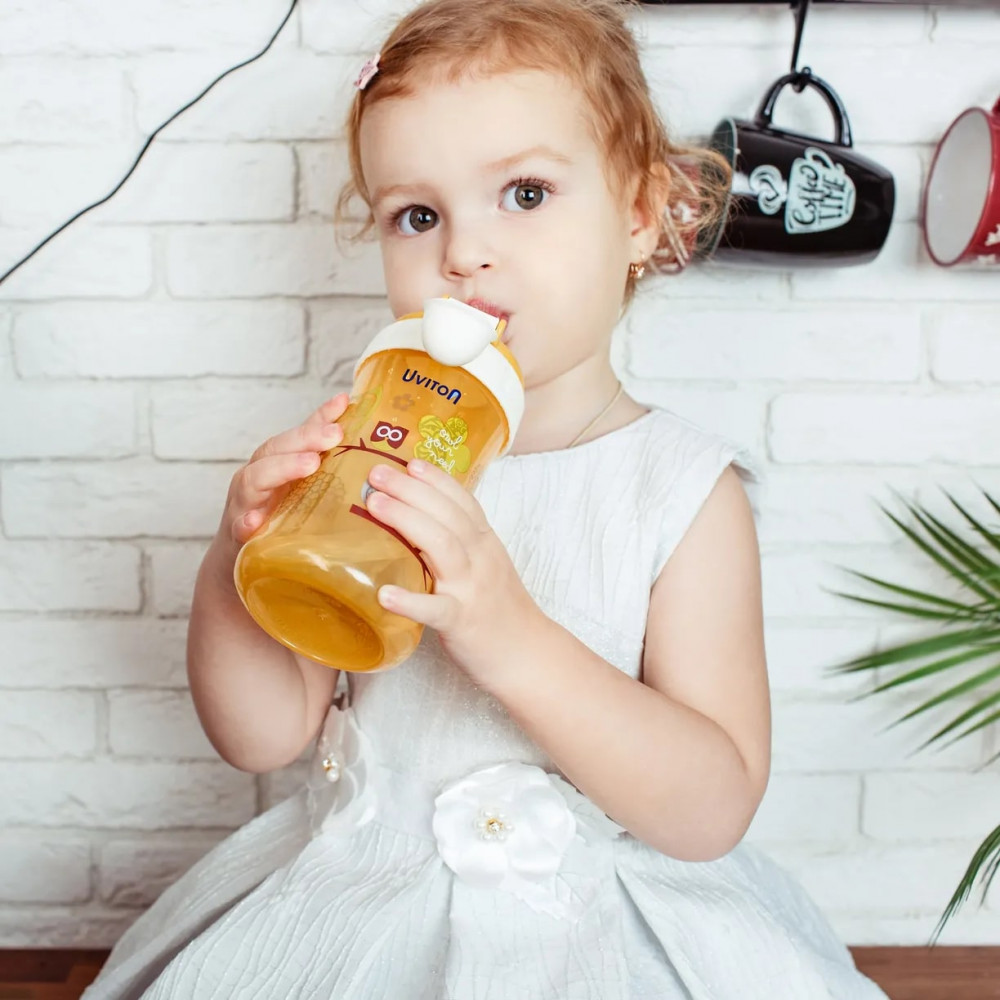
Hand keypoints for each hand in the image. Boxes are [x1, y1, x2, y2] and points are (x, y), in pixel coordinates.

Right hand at [218, 393, 348, 553]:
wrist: (240, 560)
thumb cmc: (274, 515)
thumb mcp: (298, 483)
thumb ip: (319, 450)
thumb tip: (349, 411)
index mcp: (273, 462)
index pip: (295, 435)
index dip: (318, 418)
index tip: (342, 404)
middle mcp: (256, 476)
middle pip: (275, 450)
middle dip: (304, 439)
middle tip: (333, 435)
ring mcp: (245, 503)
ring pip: (255, 480)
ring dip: (282, 469)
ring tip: (310, 464)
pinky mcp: (239, 535)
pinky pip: (240, 526)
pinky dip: (246, 521)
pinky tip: (255, 520)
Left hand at [364, 458, 543, 679]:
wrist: (527, 655)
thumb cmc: (500, 610)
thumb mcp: (486, 566)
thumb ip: (460, 544)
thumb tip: (417, 523)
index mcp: (486, 544)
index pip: (463, 501)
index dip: (436, 479)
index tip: (410, 461)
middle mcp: (481, 559)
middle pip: (448, 515)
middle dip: (411, 490)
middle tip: (376, 474)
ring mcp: (472, 589)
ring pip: (442, 546)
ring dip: (407, 521)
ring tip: (374, 506)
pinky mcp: (462, 622)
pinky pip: (435, 609)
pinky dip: (410, 601)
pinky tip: (384, 594)